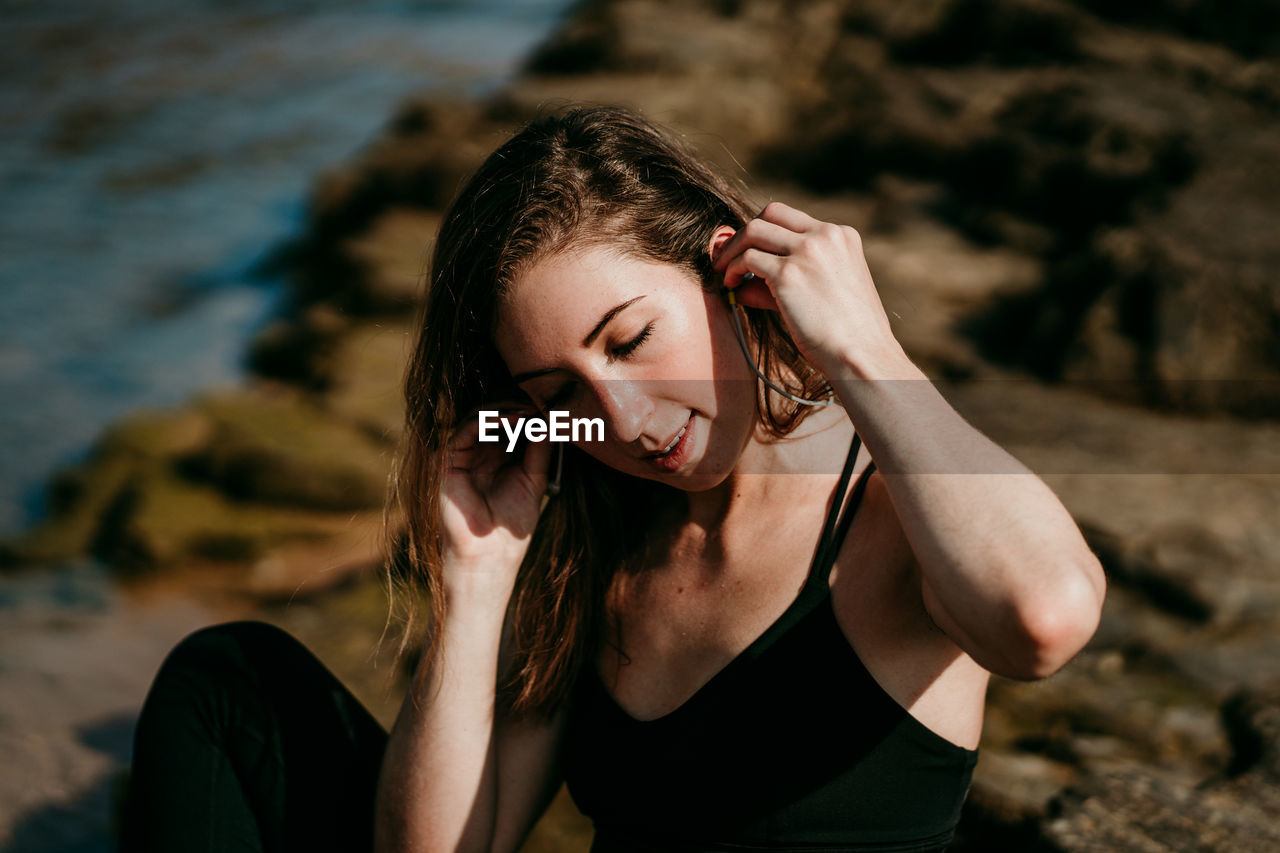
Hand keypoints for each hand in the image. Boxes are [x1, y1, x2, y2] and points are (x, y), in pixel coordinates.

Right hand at [438, 403, 553, 584]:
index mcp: (496, 457)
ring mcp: (461, 455)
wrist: (490, 556)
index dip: (529, 410)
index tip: (552, 403)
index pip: (510, 423)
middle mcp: (477, 452)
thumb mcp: (533, 480)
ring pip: (480, 416)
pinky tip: (514, 416)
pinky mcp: (447, 460)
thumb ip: (539, 449)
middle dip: (519, 404)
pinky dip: (490, 418)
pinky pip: (467, 428)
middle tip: (541, 398)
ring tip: (530, 406)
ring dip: (507, 407)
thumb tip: (551, 417)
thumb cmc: (512, 525)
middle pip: (495, 415)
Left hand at [711, 202, 903, 377]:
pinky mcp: (788, 273)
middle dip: (745, 232)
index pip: (793, 218)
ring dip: (732, 249)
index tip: (751, 249)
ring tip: (723, 271)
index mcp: (842, 236)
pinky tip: (731, 285)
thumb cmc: (846, 333)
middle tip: (729, 255)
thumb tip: (743, 284)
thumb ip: (788, 279)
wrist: (861, 354)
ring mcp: (807, 251)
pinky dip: (733, 269)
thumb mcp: (826, 291)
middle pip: (771, 213)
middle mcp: (826, 235)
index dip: (767, 232)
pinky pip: (747, 259)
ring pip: (754, 230)